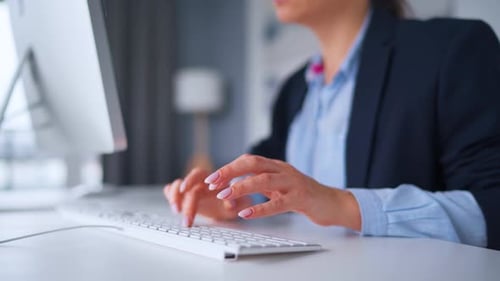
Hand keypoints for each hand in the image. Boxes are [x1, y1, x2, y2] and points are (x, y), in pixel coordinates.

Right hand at [163, 168, 251, 226]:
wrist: (231, 206)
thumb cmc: (236, 202)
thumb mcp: (241, 203)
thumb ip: (237, 202)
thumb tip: (230, 203)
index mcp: (213, 179)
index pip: (198, 175)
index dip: (189, 181)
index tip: (185, 190)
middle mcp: (200, 182)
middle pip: (187, 186)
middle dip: (184, 201)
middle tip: (186, 220)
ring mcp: (191, 188)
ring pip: (176, 186)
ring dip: (173, 197)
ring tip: (176, 211)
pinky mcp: (185, 196)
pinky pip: (173, 191)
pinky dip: (170, 195)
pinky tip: (173, 204)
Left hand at [205, 154, 361, 229]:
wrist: (333, 203)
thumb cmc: (303, 195)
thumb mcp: (278, 186)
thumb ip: (259, 183)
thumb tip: (233, 185)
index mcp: (276, 166)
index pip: (248, 161)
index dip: (228, 168)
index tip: (212, 179)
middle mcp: (283, 170)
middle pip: (253, 163)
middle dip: (230, 172)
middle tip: (213, 184)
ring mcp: (293, 183)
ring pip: (263, 180)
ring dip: (241, 187)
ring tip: (224, 196)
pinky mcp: (301, 198)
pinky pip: (278, 203)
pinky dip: (260, 208)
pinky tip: (246, 214)